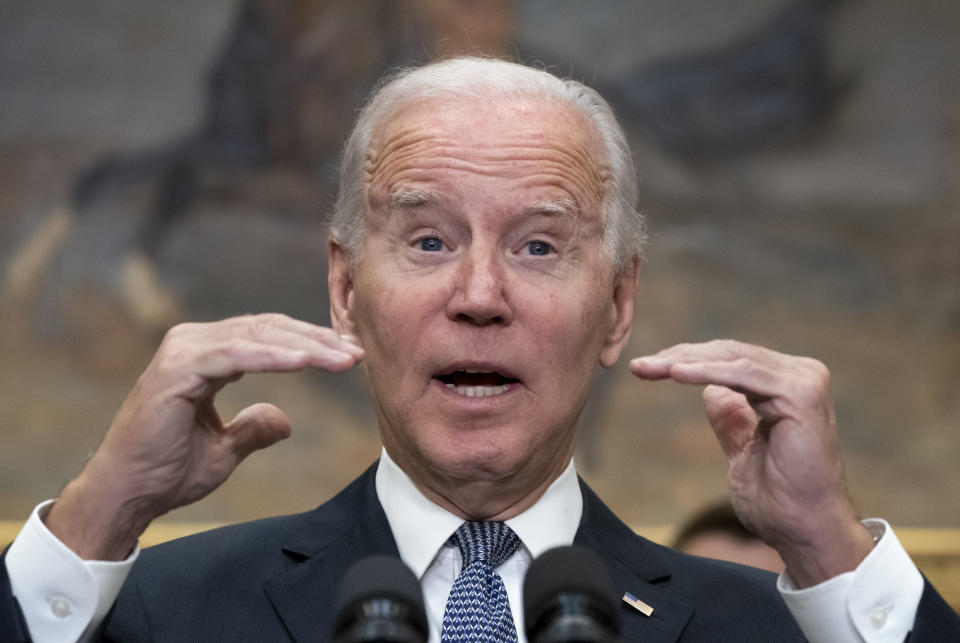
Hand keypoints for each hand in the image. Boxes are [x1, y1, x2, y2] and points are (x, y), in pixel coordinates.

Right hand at [45, 313, 363, 559]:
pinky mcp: (177, 368)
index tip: (348, 356)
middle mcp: (193, 344)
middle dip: (316, 341)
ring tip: (342, 358)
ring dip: (304, 347)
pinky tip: (304, 361)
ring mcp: (183, 351)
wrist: (126, 495)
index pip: (267, 336)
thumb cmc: (167, 472)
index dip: (310, 344)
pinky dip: (272, 356)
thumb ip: (253, 428)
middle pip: (268, 330)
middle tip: (356, 352)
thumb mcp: (225, 450)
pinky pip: (235, 354)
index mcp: (205, 355)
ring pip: (257, 336)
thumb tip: (284, 420)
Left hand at [631, 339, 874, 586]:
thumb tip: (711, 392)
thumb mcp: (743, 452)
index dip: (688, 360)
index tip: (647, 368)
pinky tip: (675, 373)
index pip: (731, 361)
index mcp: (789, 387)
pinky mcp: (801, 394)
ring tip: (651, 367)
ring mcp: (804, 382)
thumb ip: (732, 421)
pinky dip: (707, 372)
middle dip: (680, 357)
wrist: (805, 530)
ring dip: (686, 362)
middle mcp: (802, 376)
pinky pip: (743, 374)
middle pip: (729, 354)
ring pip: (733, 359)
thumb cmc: (779, 501)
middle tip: (640, 365)